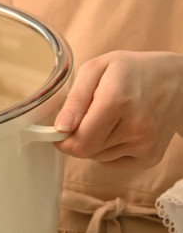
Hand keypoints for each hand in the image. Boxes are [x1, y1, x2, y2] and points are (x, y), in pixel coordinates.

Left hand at [54, 50, 182, 168]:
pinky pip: (112, 163)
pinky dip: (110, 150)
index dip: (63, 139)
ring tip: (111, 119)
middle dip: (78, 138)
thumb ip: (75, 99)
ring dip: (95, 142)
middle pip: (86, 152)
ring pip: (97, 158)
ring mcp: (146, 144)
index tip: (62, 128)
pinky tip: (122, 129)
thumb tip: (61, 128)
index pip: (78, 142)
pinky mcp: (151, 157)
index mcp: (118, 100)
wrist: (179, 81)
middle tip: (88, 118)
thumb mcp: (96, 69)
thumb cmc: (131, 71)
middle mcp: (136, 126)